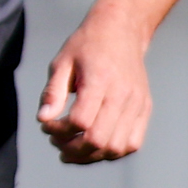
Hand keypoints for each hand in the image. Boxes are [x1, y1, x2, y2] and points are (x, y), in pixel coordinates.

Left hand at [37, 7, 152, 162]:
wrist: (122, 31)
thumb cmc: (87, 45)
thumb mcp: (62, 62)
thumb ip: (52, 92)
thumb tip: (43, 119)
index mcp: (100, 80)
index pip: (80, 121)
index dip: (59, 131)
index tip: (47, 125)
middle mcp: (123, 95)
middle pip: (99, 140)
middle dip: (73, 149)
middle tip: (57, 143)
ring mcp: (137, 104)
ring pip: (117, 147)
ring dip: (91, 156)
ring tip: (72, 148)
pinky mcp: (144, 109)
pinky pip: (132, 143)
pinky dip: (111, 152)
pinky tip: (94, 146)